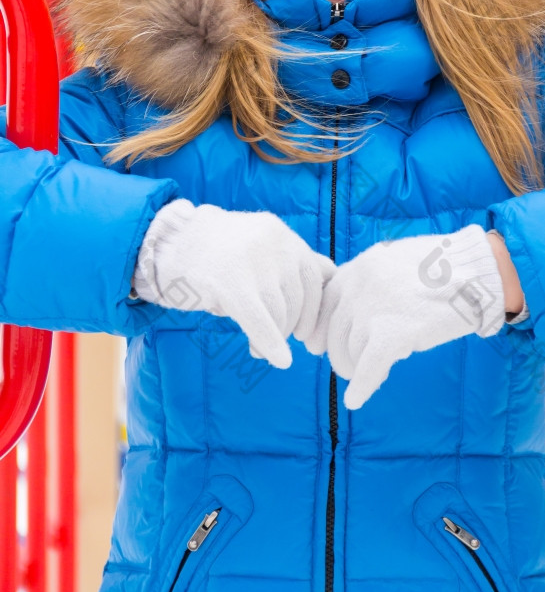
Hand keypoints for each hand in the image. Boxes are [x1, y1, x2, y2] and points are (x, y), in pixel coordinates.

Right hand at [131, 199, 334, 367]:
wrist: (164, 244)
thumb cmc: (214, 252)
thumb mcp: (258, 246)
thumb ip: (293, 258)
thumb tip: (332, 274)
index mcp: (281, 233)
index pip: (315, 278)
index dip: (314, 310)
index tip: (308, 335)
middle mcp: (272, 241)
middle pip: (298, 297)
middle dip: (292, 327)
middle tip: (278, 345)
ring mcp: (251, 260)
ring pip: (279, 311)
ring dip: (274, 338)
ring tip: (260, 350)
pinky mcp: (229, 282)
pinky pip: (259, 320)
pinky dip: (270, 343)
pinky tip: (275, 359)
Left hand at [306, 225, 504, 408]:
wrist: (478, 271)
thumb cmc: (442, 268)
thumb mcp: (394, 261)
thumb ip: (368, 282)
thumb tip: (345, 313)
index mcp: (358, 267)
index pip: (325, 304)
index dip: (323, 328)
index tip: (322, 344)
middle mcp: (359, 286)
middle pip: (333, 331)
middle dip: (338, 352)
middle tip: (347, 366)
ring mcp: (374, 310)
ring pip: (349, 351)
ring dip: (353, 367)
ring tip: (363, 374)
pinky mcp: (394, 334)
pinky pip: (367, 368)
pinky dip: (361, 386)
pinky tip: (356, 399)